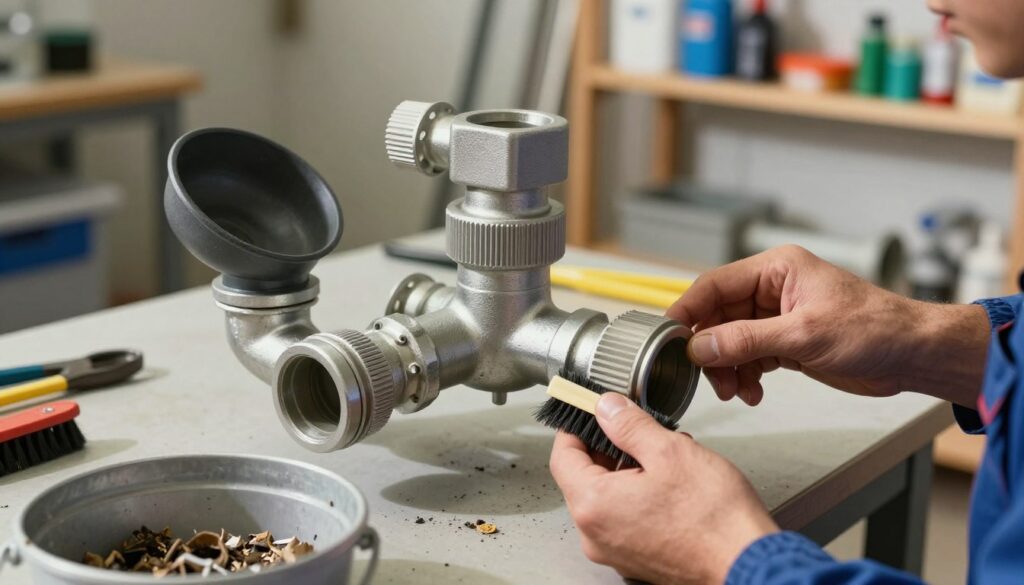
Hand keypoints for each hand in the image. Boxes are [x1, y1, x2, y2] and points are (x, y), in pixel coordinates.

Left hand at [550, 393, 777, 584]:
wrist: (747, 565)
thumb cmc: (715, 519)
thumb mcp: (669, 451)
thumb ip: (629, 425)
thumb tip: (606, 408)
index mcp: (594, 505)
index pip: (562, 455)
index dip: (576, 426)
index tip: (589, 409)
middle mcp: (595, 534)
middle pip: (583, 477)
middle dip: (608, 446)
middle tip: (637, 427)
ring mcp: (614, 550)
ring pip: (607, 496)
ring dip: (628, 469)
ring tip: (664, 454)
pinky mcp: (635, 559)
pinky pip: (624, 517)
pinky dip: (638, 494)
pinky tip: (670, 482)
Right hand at [666, 245, 989, 407]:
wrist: (912, 355)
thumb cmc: (873, 329)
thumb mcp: (804, 335)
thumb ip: (746, 340)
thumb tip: (700, 346)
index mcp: (776, 269)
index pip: (714, 285)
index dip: (687, 312)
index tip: (668, 338)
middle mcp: (772, 288)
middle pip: (718, 316)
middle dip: (711, 350)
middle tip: (710, 377)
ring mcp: (778, 316)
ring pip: (730, 340)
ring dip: (727, 368)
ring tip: (737, 390)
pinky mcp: (786, 341)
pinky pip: (749, 356)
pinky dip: (745, 375)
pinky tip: (753, 391)